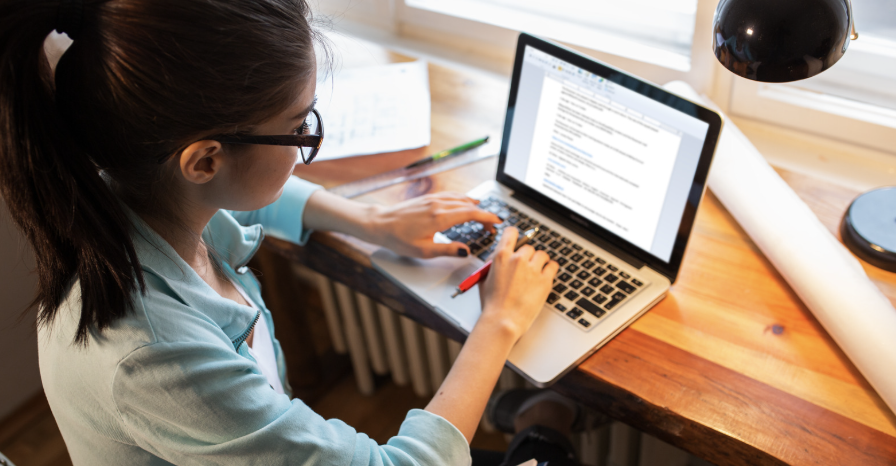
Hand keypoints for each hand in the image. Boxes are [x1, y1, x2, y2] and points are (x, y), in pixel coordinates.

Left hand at [369, 192, 501, 257]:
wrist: (380, 224)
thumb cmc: (398, 238)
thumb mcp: (423, 251)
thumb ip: (447, 251)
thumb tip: (466, 251)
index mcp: (439, 218)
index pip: (471, 213)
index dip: (487, 217)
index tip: (497, 222)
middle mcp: (438, 205)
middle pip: (469, 205)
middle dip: (484, 214)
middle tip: (491, 226)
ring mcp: (433, 199)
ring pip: (461, 198)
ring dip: (475, 206)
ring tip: (483, 215)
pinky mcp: (429, 198)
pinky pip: (452, 195)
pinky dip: (464, 199)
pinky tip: (466, 202)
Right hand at [477, 227, 558, 340]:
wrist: (503, 321)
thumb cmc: (492, 305)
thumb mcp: (485, 279)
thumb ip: (493, 265)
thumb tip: (499, 259)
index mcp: (501, 256)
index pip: (511, 233)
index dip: (515, 236)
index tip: (518, 240)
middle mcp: (518, 259)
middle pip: (528, 247)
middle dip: (527, 256)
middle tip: (525, 268)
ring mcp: (533, 269)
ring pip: (542, 255)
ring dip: (540, 261)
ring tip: (536, 273)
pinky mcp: (545, 280)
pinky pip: (553, 266)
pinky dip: (550, 269)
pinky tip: (545, 275)